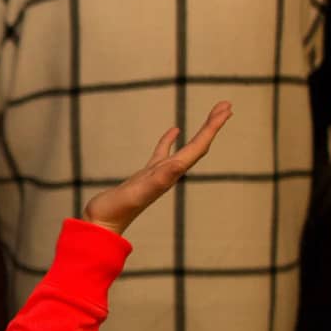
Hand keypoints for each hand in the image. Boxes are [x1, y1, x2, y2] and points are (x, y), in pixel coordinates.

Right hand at [82, 102, 233, 236]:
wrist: (103, 225)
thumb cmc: (118, 210)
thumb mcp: (139, 192)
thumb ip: (158, 180)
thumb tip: (177, 164)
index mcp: (170, 174)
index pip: (198, 148)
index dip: (212, 128)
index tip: (226, 110)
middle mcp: (169, 173)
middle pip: (198, 146)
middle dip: (213, 125)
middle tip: (227, 105)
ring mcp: (158, 173)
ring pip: (185, 148)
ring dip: (200, 132)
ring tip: (212, 115)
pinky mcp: (145, 174)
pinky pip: (163, 152)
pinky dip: (170, 139)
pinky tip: (175, 130)